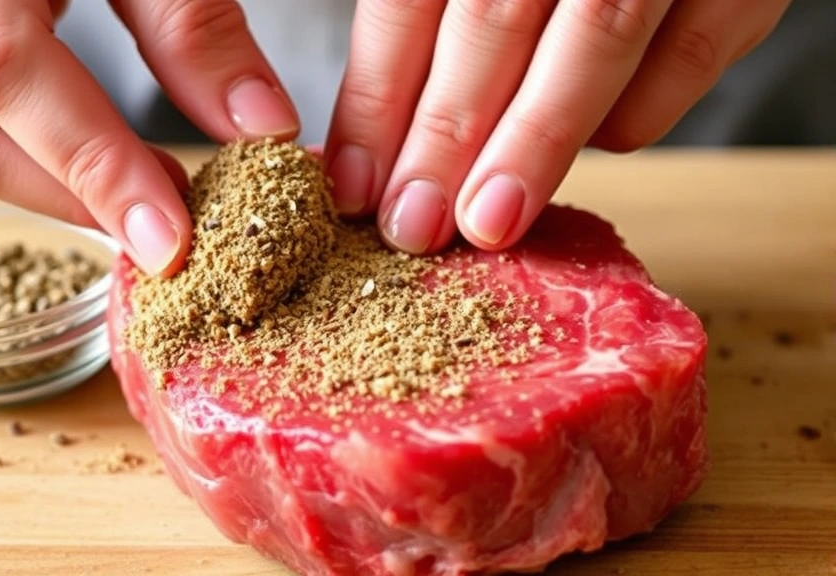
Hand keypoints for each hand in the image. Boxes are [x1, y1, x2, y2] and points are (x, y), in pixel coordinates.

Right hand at [0, 0, 298, 275]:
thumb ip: (193, 24)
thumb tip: (258, 126)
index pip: (8, 75)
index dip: (92, 166)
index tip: (169, 237)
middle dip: (75, 200)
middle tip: (169, 233)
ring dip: (53, 190)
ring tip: (143, 203)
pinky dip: (33, 161)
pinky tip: (98, 168)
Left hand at [323, 0, 791, 253]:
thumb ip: (432, 25)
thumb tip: (374, 154)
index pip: (409, 0)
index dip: (379, 100)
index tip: (356, 188)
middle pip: (493, 19)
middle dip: (446, 136)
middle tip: (412, 227)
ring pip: (595, 38)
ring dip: (534, 145)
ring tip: (487, 224)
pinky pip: (687, 56)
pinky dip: (631, 118)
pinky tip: (590, 148)